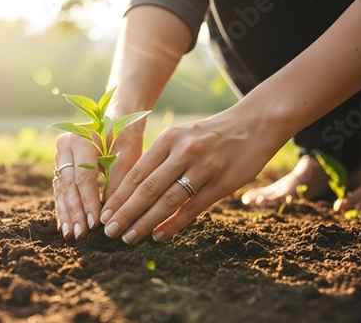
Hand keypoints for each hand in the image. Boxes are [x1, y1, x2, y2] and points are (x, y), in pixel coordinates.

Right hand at [53, 124, 142, 239]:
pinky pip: (60, 190)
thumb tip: (112, 214)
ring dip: (67, 213)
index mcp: (80, 140)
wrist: (117, 118)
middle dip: (75, 212)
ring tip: (71, 234)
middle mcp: (64, 147)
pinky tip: (65, 226)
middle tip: (80, 234)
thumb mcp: (127, 155)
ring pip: (62, 189)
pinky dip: (64, 208)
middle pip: (69, 185)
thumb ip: (118, 181)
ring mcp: (60, 156)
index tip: (95, 223)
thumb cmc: (125, 136)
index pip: (83, 176)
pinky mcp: (61, 166)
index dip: (88, 201)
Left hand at [99, 106, 287, 244]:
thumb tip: (134, 189)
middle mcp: (184, 152)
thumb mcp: (183, 136)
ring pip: (167, 201)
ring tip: (128, 237)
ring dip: (145, 222)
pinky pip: (192, 208)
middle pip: (147, 189)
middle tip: (109, 232)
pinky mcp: (222, 183)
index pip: (136, 173)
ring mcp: (204, 168)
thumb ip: (161, 158)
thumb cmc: (211, 134)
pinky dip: (173, 224)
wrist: (256, 123)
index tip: (104, 214)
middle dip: (125, 213)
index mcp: (169, 139)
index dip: (119, 196)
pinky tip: (158, 236)